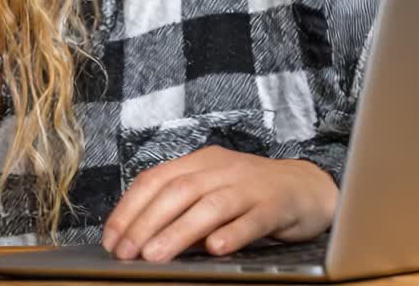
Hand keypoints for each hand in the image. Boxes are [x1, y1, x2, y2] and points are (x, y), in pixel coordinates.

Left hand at [101, 145, 337, 262]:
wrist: (306, 188)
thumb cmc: (250, 195)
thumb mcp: (211, 193)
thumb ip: (181, 211)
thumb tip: (140, 241)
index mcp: (199, 162)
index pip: (155, 179)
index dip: (129, 208)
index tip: (111, 238)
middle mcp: (221, 168)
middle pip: (177, 191)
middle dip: (146, 222)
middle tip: (127, 253)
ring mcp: (249, 185)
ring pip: (211, 205)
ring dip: (179, 231)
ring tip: (155, 256)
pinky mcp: (276, 205)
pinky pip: (252, 219)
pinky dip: (232, 233)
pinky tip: (216, 249)